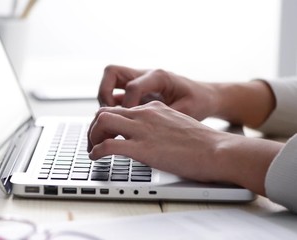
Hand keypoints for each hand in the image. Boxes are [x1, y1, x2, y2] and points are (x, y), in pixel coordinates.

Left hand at [87, 101, 226, 182]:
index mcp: (154, 107)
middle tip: (93, 142)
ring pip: (102, 122)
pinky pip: (108, 145)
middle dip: (94, 127)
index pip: (120, 108)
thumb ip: (161, 126)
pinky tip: (96, 158)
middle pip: (105, 111)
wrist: (219, 150)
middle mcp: (145, 114)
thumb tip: (153, 138)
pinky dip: (96, 151)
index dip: (107, 121)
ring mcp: (143, 130)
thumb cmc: (204, 143)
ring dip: (92, 136)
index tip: (105, 133)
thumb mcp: (178, 125)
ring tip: (93, 149)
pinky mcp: (143, 148)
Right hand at [98, 65, 217, 120]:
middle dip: (105, 94)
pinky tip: (118, 125)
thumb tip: (146, 127)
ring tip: (112, 121)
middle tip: (109, 115)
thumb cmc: (199, 102)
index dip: (128, 106)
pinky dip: (112, 109)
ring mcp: (138, 82)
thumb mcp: (187, 111)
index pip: (132, 86)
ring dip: (105, 101)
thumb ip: (166, 116)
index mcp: (158, 76)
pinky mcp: (136, 92)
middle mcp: (145, 75)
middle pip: (111, 72)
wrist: (206, 97)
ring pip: (109, 82)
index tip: (130, 123)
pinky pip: (116, 95)